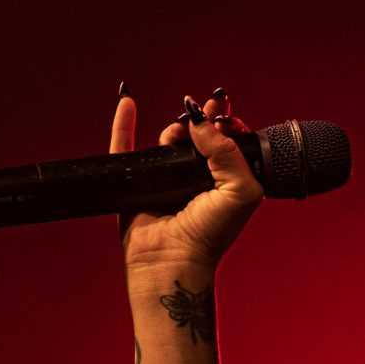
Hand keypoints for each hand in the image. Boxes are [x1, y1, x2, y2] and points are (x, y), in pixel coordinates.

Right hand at [109, 87, 264, 276]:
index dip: (226, 123)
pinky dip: (124, 123)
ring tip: (179, 131)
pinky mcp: (137, 183)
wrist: (174, 260)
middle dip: (201, 119)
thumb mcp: (240, 190)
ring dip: (175, 127)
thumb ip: (228, 152)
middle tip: (203, 108)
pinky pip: (125, 147)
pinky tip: (128, 102)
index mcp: (226, 180)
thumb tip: (202, 123)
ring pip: (168, 140)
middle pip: (199, 136)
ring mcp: (166, 180)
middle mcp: (197, 179)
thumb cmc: (211, 234)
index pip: (228, 142)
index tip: (222, 113)